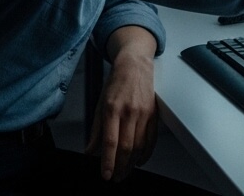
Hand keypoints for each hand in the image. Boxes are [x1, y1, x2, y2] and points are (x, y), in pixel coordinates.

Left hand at [87, 37, 157, 181]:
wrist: (135, 66)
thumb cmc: (116, 84)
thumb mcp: (100, 104)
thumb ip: (96, 130)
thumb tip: (90, 150)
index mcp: (112, 109)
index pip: (110, 142)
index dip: (108, 161)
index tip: (106, 174)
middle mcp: (129, 112)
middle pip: (127, 147)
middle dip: (121, 167)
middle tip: (116, 177)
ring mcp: (144, 114)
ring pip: (140, 146)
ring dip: (132, 163)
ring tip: (125, 171)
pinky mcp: (154, 115)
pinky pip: (151, 140)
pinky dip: (146, 154)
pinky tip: (139, 161)